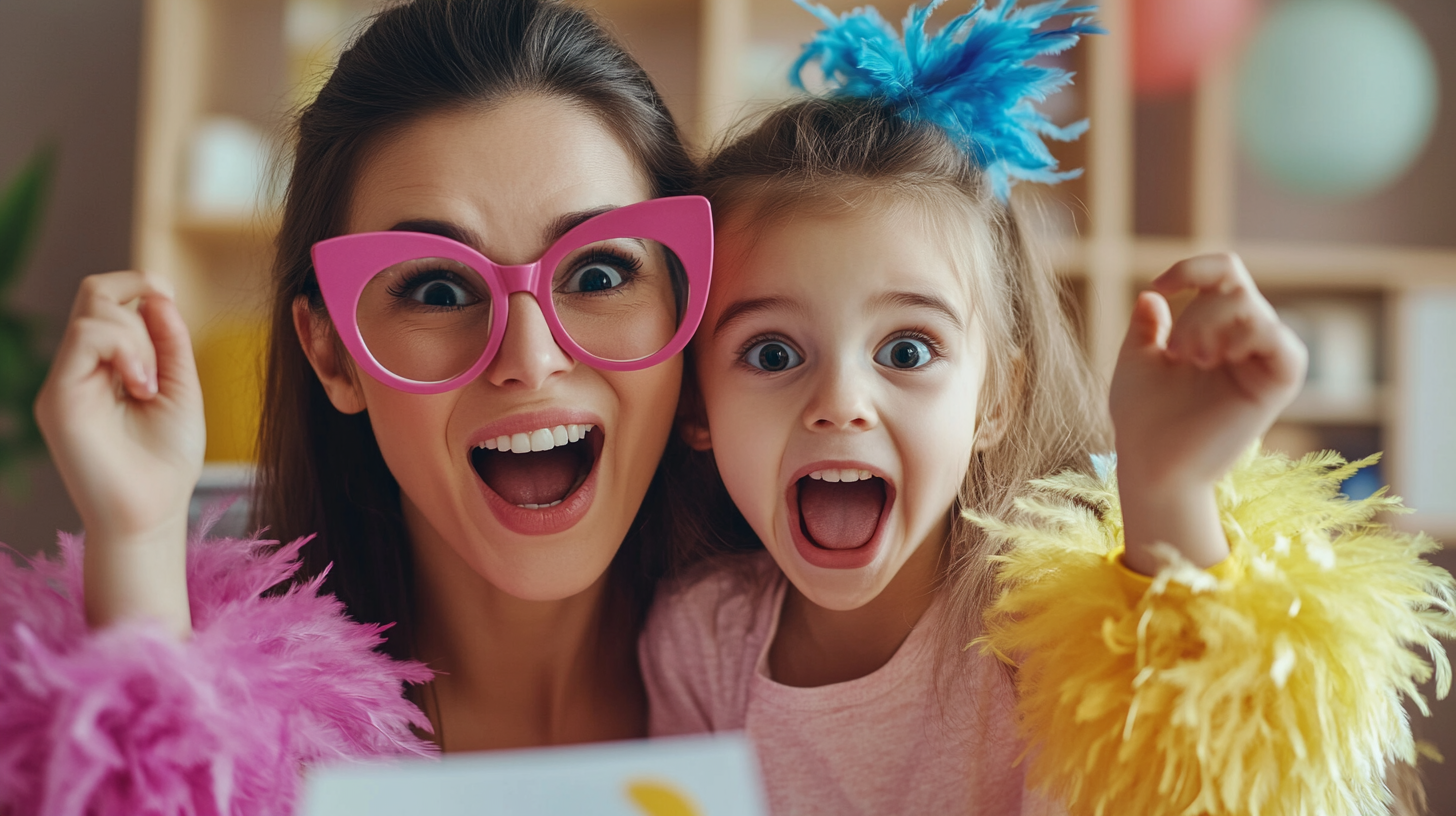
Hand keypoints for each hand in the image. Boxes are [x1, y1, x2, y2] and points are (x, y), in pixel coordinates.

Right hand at [34, 272, 204, 632]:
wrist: (151, 512)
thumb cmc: (167, 460)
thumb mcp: (180, 389)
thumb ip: (171, 343)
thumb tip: (158, 293)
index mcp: (108, 364)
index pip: (108, 301)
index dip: (139, 285)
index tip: (169, 297)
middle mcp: (81, 369)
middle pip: (94, 294)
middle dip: (138, 301)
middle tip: (162, 355)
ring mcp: (66, 381)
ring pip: (92, 312)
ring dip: (138, 338)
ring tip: (151, 384)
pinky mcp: (58, 398)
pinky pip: (84, 339)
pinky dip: (124, 349)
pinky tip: (142, 385)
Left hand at [1110, 254, 1306, 571]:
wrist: (1151, 465)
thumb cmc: (1142, 419)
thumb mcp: (1137, 362)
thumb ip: (1147, 327)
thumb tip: (1152, 294)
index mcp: (1216, 332)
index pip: (1224, 276)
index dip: (1192, 269)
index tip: (1160, 288)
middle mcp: (1244, 343)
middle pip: (1235, 286)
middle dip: (1197, 310)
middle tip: (1176, 351)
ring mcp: (1263, 362)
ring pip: (1253, 307)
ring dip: (1212, 323)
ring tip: (1190, 358)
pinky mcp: (1277, 385)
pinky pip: (1282, 340)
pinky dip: (1247, 336)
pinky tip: (1215, 358)